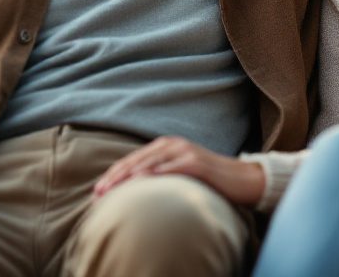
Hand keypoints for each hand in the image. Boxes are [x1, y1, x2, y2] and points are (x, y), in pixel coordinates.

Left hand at [93, 136, 264, 206]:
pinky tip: (145, 182)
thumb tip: (134, 190)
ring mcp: (185, 151)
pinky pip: (174, 167)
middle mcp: (173, 145)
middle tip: (99, 193)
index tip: (97, 191)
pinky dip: (158, 173)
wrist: (241, 179)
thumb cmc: (208, 180)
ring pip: (151, 162)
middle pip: (137, 159)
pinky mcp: (198, 162)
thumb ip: (159, 176)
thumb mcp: (179, 175)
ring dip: (130, 175)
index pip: (132, 160)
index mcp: (165, 147)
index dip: (113, 174)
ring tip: (114, 189)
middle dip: (115, 176)